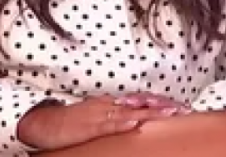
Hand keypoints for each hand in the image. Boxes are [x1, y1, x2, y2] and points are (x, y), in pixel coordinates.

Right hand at [17, 95, 187, 150]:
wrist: (42, 123)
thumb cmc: (69, 123)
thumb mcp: (95, 118)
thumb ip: (114, 119)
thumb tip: (135, 122)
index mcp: (109, 104)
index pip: (140, 100)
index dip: (160, 102)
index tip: (179, 106)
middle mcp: (107, 105)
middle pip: (139, 103)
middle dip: (161, 105)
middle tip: (183, 108)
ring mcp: (98, 114)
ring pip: (129, 111)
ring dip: (149, 111)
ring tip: (168, 111)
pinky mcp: (88, 126)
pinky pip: (108, 124)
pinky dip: (122, 122)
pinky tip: (135, 123)